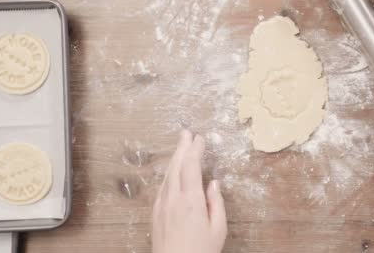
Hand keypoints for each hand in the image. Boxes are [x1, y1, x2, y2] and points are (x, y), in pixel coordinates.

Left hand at [152, 130, 226, 252]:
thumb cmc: (200, 251)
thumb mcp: (218, 229)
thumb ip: (216, 204)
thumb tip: (214, 184)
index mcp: (191, 201)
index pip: (192, 167)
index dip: (195, 150)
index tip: (200, 138)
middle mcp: (174, 199)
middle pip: (176, 166)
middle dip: (182, 147)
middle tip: (186, 132)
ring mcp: (162, 205)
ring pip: (167, 175)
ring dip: (174, 158)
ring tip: (180, 147)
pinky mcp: (155, 213)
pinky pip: (163, 186)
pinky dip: (169, 173)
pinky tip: (172, 172)